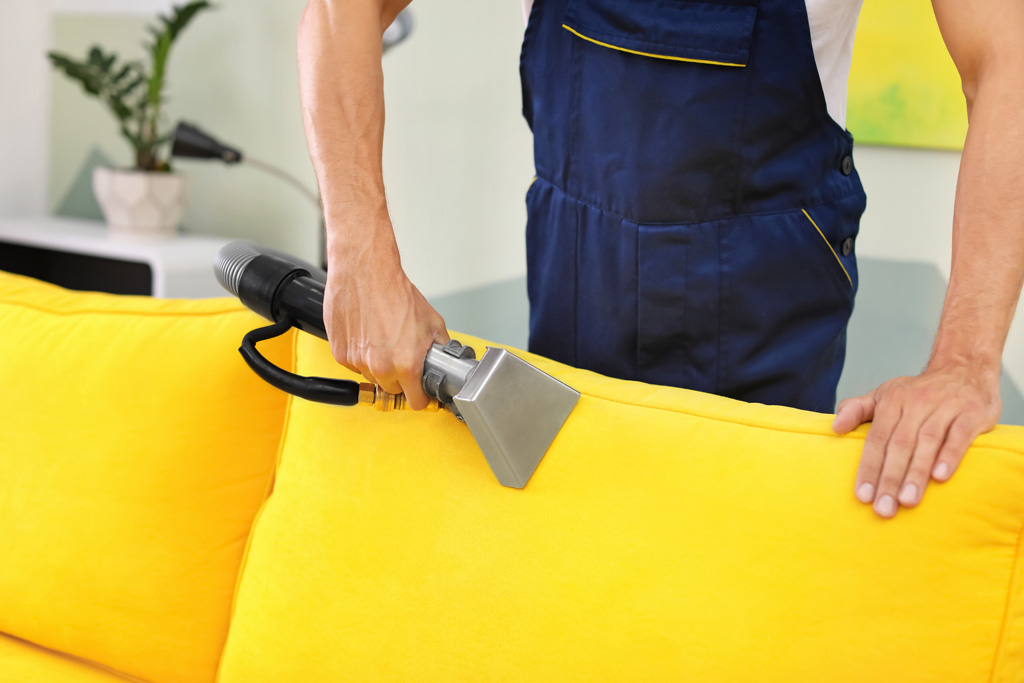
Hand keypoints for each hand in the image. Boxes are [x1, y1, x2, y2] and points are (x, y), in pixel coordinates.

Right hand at [323, 233, 448, 410]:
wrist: (365, 272)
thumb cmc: (395, 291)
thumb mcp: (432, 321)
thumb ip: (439, 347)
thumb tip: (444, 360)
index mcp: (406, 363)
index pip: (416, 402)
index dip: (420, 396)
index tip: (420, 391)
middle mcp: (380, 366)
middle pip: (393, 389)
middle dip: (400, 377)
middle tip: (401, 354)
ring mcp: (357, 361)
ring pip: (372, 377)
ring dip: (378, 365)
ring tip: (383, 338)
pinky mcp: (340, 353)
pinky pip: (354, 364)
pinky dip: (360, 354)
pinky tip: (367, 333)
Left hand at [832, 363, 1000, 518]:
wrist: (964, 368)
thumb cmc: (918, 391)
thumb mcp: (884, 394)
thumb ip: (857, 410)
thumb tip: (834, 427)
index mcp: (893, 401)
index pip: (877, 439)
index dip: (869, 468)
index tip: (863, 496)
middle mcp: (917, 403)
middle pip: (900, 444)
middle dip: (889, 478)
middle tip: (883, 509)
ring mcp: (946, 407)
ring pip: (928, 442)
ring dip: (916, 473)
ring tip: (907, 501)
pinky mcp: (972, 413)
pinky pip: (960, 436)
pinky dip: (950, 456)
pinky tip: (940, 477)